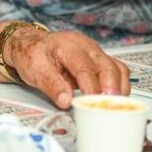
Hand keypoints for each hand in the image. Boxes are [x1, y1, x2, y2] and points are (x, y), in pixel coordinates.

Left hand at [4, 28, 129, 108]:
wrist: (31, 45)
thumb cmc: (33, 54)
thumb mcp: (34, 70)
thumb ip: (51, 85)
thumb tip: (66, 101)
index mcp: (67, 45)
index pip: (84, 66)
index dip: (91, 86)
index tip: (92, 103)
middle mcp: (86, 47)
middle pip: (107, 66)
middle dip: (112, 88)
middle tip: (109, 107)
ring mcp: (95, 53)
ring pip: (117, 68)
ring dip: (119, 88)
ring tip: (115, 107)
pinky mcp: (99, 62)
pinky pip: (117, 72)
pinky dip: (120, 86)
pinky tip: (115, 100)